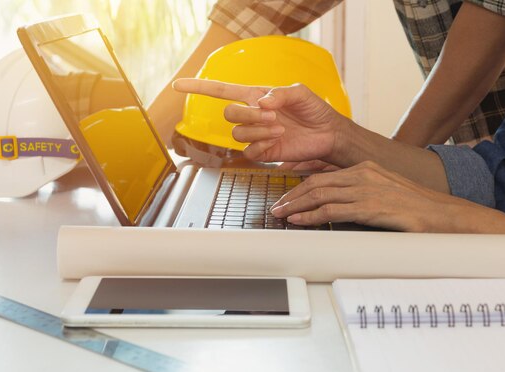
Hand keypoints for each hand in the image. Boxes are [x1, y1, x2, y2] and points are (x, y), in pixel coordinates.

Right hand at [173, 79, 349, 163]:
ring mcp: (256, 135)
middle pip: (228, 113)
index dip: (198, 87)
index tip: (177, 85)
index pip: (221, 90)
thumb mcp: (301, 92)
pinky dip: (260, 143)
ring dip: (257, 129)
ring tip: (278, 127)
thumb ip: (281, 92)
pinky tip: (276, 138)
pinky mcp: (262, 152)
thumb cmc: (315, 110)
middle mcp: (252, 116)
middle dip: (247, 114)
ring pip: (237, 133)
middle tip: (272, 115)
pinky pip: (248, 150)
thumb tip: (262, 101)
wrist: (327, 133)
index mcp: (256, 96)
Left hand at [270, 161, 504, 233]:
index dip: (301, 187)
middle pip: (316, 183)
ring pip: (320, 195)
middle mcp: (363, 174)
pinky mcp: (371, 207)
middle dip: (293, 196)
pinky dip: (311, 216)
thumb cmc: (417, 209)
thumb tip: (340, 207)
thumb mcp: (385, 194)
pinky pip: (332, 210)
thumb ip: (361, 197)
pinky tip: (298, 221)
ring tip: (280, 214)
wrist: (444, 215)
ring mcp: (366, 190)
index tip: (288, 198)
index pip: (324, 176)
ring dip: (296, 206)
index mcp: (365, 169)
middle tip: (277, 207)